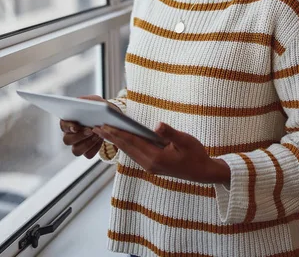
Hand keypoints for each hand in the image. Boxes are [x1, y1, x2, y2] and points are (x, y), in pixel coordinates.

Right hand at [59, 95, 120, 158]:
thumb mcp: (95, 101)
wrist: (110, 118)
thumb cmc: (99, 108)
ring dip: (87, 143)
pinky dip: (94, 148)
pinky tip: (100, 140)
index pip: (63, 125)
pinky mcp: (87, 151)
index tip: (76, 126)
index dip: (68, 127)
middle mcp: (70, 135)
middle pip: (67, 140)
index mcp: (68, 121)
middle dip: (79, 136)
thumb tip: (79, 101)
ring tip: (97, 135)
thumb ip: (87, 100)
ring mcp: (77, 144)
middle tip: (90, 130)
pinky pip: (88, 154)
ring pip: (76, 151)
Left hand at [92, 121, 229, 183]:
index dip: (118, 133)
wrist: (203, 173)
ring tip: (102, 131)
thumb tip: (157, 125)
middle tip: (96, 126)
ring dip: (115, 141)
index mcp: (156, 158)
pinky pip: (134, 154)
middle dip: (111, 136)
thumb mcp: (185, 140)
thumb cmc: (196, 154)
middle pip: (126, 148)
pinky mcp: (151, 165)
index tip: (105, 125)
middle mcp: (149, 164)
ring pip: (128, 151)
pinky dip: (124, 145)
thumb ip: (170, 133)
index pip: (133, 142)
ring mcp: (150, 166)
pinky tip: (119, 139)